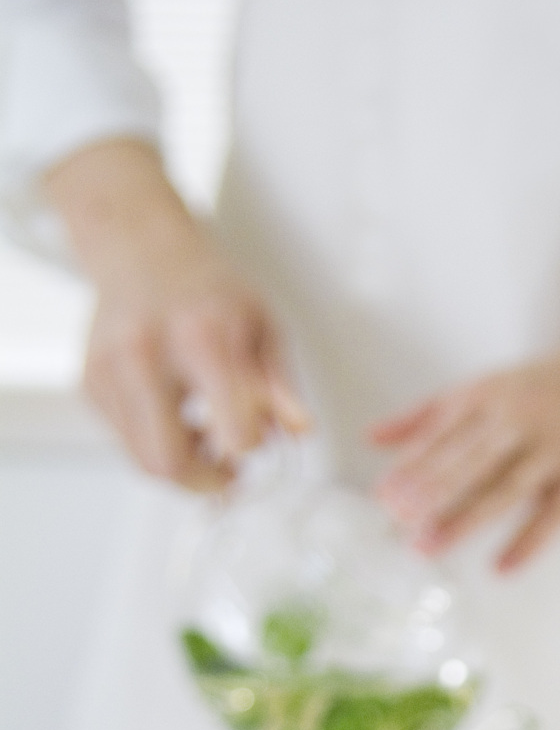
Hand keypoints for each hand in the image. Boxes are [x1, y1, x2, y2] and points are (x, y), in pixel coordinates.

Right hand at [45, 139, 308, 488]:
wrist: (139, 248)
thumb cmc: (207, 288)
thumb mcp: (262, 324)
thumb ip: (280, 383)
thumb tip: (299, 431)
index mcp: (201, 338)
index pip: (233, 432)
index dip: (250, 447)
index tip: (255, 440)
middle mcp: (145, 355)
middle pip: (168, 462)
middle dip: (206, 481)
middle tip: (228, 470)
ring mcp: (109, 371)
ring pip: (143, 461)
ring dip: (181, 466)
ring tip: (202, 437)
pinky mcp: (90, 384)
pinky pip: (126, 442)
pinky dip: (156, 441)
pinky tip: (175, 414)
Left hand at [370, 243, 559, 569]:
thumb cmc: (552, 385)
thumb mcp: (488, 386)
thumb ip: (429, 413)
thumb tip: (372, 439)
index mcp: (491, 396)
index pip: (445, 433)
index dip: (413, 465)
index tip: (382, 494)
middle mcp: (521, 419)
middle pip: (470, 460)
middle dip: (431, 490)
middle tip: (397, 520)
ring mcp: (556, 449)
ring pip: (504, 488)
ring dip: (464, 518)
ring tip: (428, 547)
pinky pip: (555, 514)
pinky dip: (529, 541)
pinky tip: (501, 568)